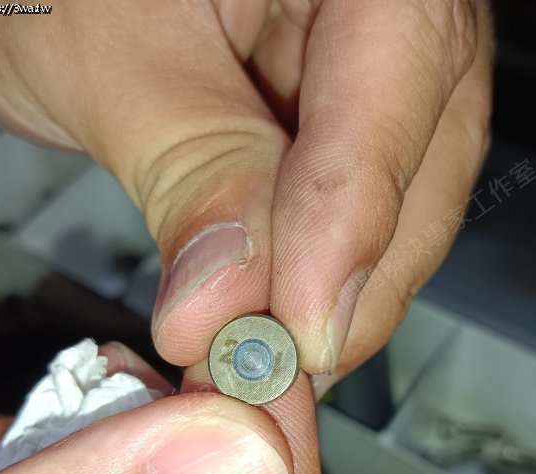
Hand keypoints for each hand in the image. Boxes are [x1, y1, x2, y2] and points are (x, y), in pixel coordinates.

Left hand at [0, 0, 492, 393]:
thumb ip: (194, 172)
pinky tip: (276, 322)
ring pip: (408, 202)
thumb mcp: (112, 62)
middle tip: (273, 374)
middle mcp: (393, 5)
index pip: (391, 81)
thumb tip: (234, 301)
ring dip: (338, 296)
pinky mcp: (352, 123)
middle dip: (351, 284)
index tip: (300, 331)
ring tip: (264, 362)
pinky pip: (368, 212)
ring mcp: (381, 66)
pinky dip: (319, 276)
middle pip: (423, 157)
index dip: (349, 220)